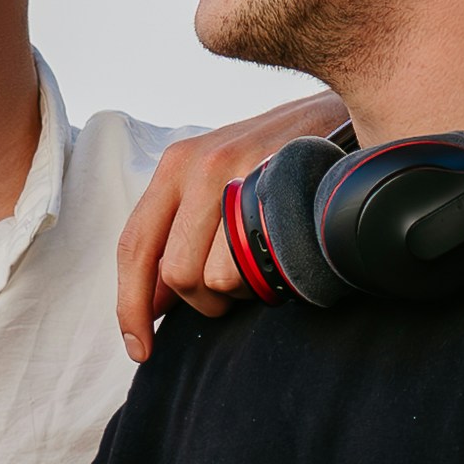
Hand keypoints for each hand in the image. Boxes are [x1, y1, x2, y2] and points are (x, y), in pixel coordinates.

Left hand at [110, 99, 332, 354]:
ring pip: (217, 278)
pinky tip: (280, 260)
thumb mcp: (211, 184)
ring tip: (261, 266)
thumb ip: (176, 236)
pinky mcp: (279, 188)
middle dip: (202, 301)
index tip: (140, 348)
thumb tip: (151, 304)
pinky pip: (258, 266)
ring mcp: (240, 174)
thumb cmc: (269, 161)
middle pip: (176, 273)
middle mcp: (199, 166)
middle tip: (229, 293)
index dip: (130, 306)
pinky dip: (268, 280)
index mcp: (174, 166)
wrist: (333, 114)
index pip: (134, 246)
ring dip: (241, 291)